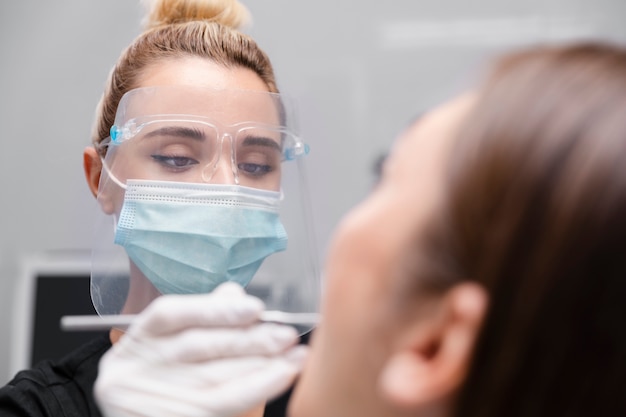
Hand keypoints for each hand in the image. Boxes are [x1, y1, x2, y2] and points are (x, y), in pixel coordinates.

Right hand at [94, 282, 307, 416]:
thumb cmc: (162, 380)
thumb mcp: (171, 343)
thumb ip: (203, 316)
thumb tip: (235, 293)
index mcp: (137, 339)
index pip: (171, 314)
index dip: (214, 310)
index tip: (255, 308)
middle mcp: (136, 368)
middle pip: (198, 346)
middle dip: (248, 338)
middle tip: (286, 334)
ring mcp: (151, 397)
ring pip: (213, 376)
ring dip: (260, 363)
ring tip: (295, 355)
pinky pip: (223, 402)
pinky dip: (258, 386)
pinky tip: (283, 375)